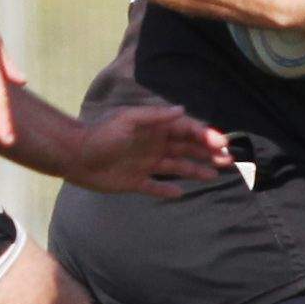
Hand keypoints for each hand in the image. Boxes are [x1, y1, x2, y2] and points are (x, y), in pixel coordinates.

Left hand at [61, 101, 232, 194]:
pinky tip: (180, 193)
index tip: (221, 143)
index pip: (186, 130)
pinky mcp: (135, 182)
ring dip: (196, 170)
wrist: (74, 156)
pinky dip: (168, 190)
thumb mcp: (128, 120)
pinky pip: (156, 187)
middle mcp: (154, 145)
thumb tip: (182, 110)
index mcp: (154, 128)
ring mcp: (146, 164)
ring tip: (215, 175)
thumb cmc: (101, 135)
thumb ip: (155, 116)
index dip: (204, 135)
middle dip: (208, 153)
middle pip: (187, 148)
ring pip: (177, 166)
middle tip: (229, 160)